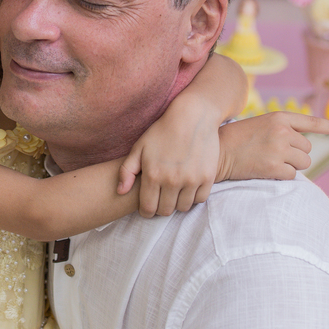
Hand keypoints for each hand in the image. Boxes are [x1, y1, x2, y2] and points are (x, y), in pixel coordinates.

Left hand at [118, 100, 221, 217]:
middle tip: (161, 199)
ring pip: (183, 207)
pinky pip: (199, 199)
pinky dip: (193, 197)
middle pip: (165, 211)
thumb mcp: (139, 147)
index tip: (147, 207)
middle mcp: (172, 180)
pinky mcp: (208, 177)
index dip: (146, 212)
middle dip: (161, 208)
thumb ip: (127, 171)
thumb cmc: (162, 131)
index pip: (148, 209)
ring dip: (177, 203)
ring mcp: (192, 180)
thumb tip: (120, 192)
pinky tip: (188, 187)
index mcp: (153, 175)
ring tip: (174, 193)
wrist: (193, 116)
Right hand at [217, 112, 328, 180]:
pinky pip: (292, 175)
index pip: (311, 122)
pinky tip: (265, 169)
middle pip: (308, 148)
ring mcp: (279, 149)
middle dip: (296, 154)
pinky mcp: (275, 166)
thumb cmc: (237, 139)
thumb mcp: (261, 125)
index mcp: (280, 117)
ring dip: (291, 166)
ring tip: (270, 161)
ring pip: (303, 163)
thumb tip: (305, 148)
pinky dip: (281, 176)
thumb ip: (283, 130)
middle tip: (274, 154)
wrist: (217, 151)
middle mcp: (283, 131)